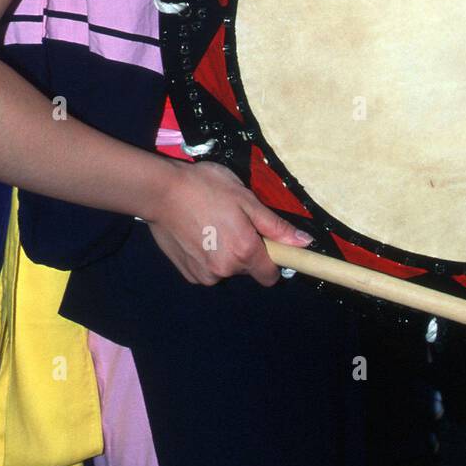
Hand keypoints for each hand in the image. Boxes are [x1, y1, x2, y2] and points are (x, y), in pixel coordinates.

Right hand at [145, 159, 312, 286]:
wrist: (161, 192)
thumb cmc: (207, 188)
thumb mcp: (246, 199)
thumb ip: (275, 226)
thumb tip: (304, 242)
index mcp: (244, 251)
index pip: (270, 276)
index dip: (273, 261)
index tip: (266, 244)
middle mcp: (225, 270)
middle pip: (247, 269)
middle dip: (246, 250)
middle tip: (233, 221)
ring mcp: (204, 275)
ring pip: (227, 268)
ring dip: (225, 252)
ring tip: (212, 225)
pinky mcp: (187, 274)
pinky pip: (208, 269)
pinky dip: (207, 255)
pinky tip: (197, 233)